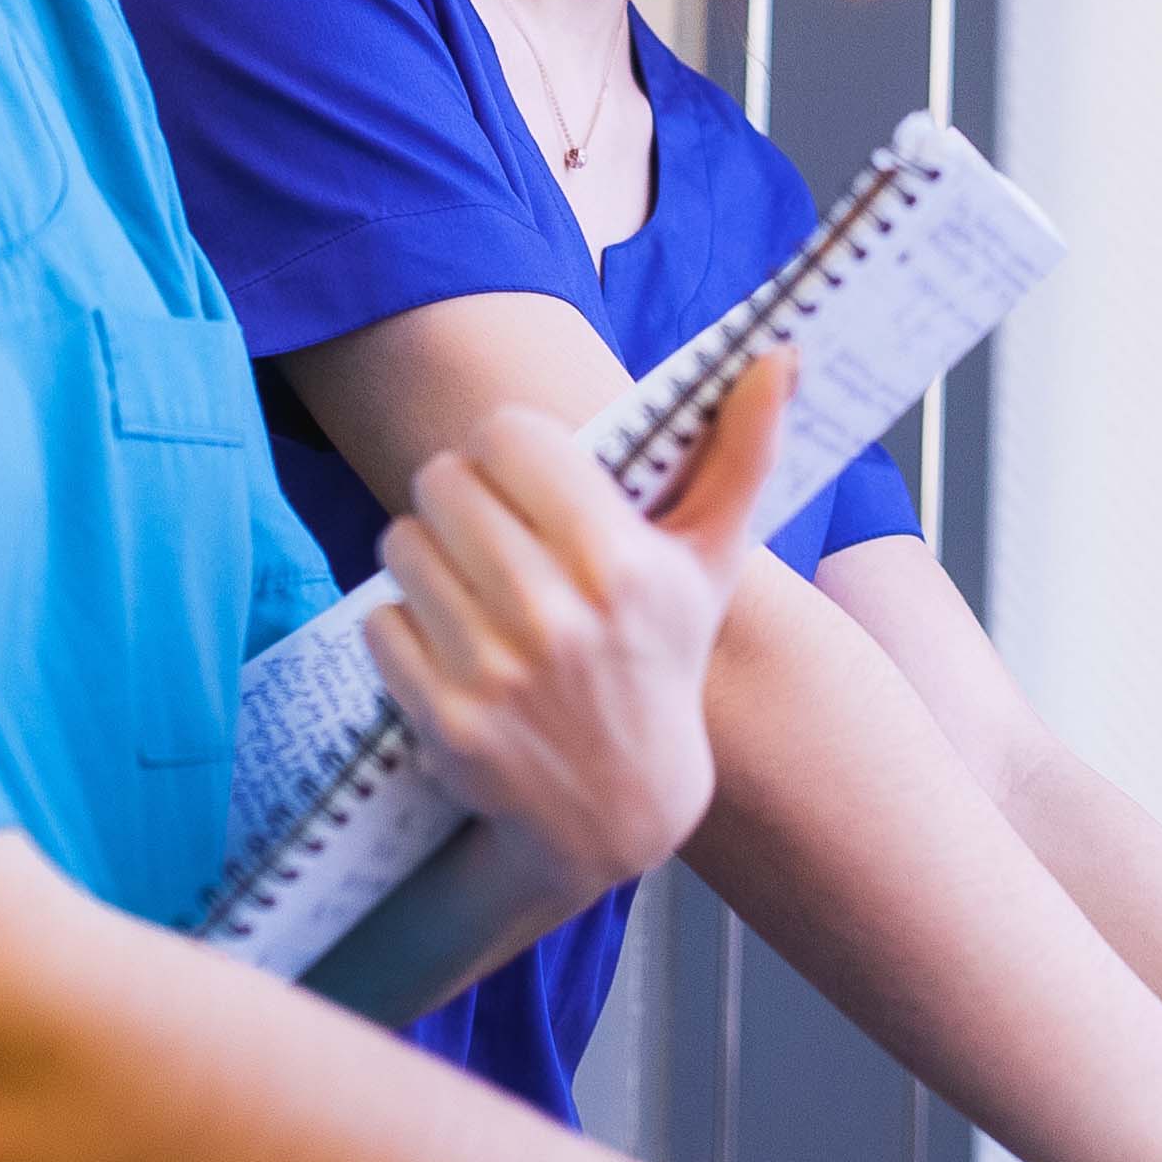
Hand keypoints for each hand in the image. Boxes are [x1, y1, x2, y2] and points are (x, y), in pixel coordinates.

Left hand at [364, 353, 792, 890]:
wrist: (622, 809)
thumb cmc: (661, 659)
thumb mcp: (710, 561)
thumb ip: (742, 449)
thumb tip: (781, 352)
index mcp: (619, 561)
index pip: (508, 436)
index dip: (505, 447)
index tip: (522, 475)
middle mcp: (557, 615)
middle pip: (442, 481)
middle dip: (457, 495)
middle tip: (485, 527)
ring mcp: (496, 672)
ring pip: (400, 542)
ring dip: (425, 555)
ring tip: (467, 583)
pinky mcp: (446, 721)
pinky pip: (379, 620)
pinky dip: (402, 628)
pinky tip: (449, 646)